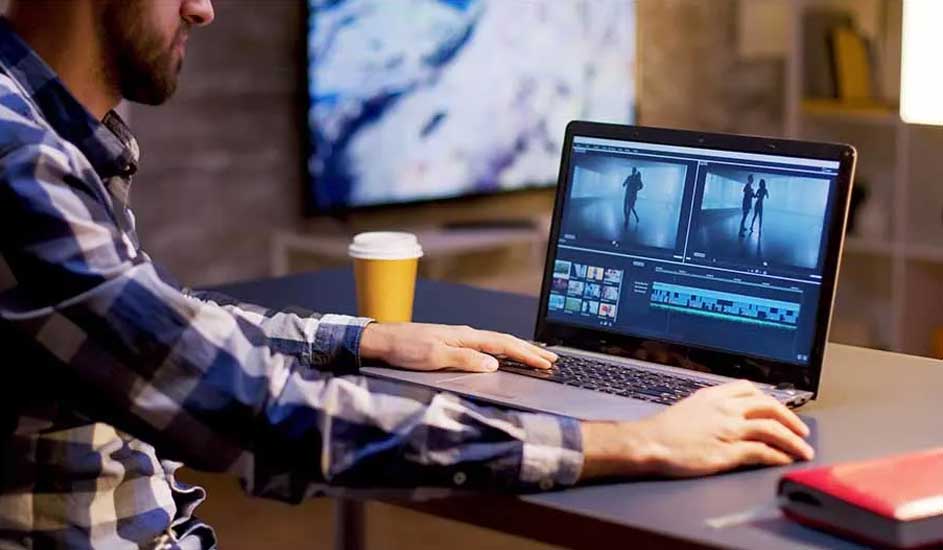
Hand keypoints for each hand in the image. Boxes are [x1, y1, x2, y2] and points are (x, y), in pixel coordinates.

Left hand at [359, 323, 557, 372]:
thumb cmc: (405, 348)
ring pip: (496, 343)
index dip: (526, 354)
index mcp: (466, 336)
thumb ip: (465, 359)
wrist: (382, 340)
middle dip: (529, 350)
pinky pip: (485, 346)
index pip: (504, 344)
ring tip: (534, 357)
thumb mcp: (435, 356)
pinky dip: (501, 351)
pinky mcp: (452, 344)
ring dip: (517, 350)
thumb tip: (493, 363)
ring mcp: (459, 338)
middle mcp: (466, 335)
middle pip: (505, 341)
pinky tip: (503, 357)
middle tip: (551, 359)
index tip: (545, 362)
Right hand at [579, 380, 812, 480]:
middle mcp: (726, 409)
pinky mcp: (729, 451)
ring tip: (803, 450)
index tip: (780, 409)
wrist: (650, 442)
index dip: (771, 399)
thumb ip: (711, 407)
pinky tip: (785, 460)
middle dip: (791, 419)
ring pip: (772, 429)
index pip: (751, 389)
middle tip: (802, 431)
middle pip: (769, 407)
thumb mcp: (690, 407)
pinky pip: (763, 451)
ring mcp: (729, 429)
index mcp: (715, 396)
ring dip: (793, 441)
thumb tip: (726, 415)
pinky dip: (778, 456)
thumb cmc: (664, 430)